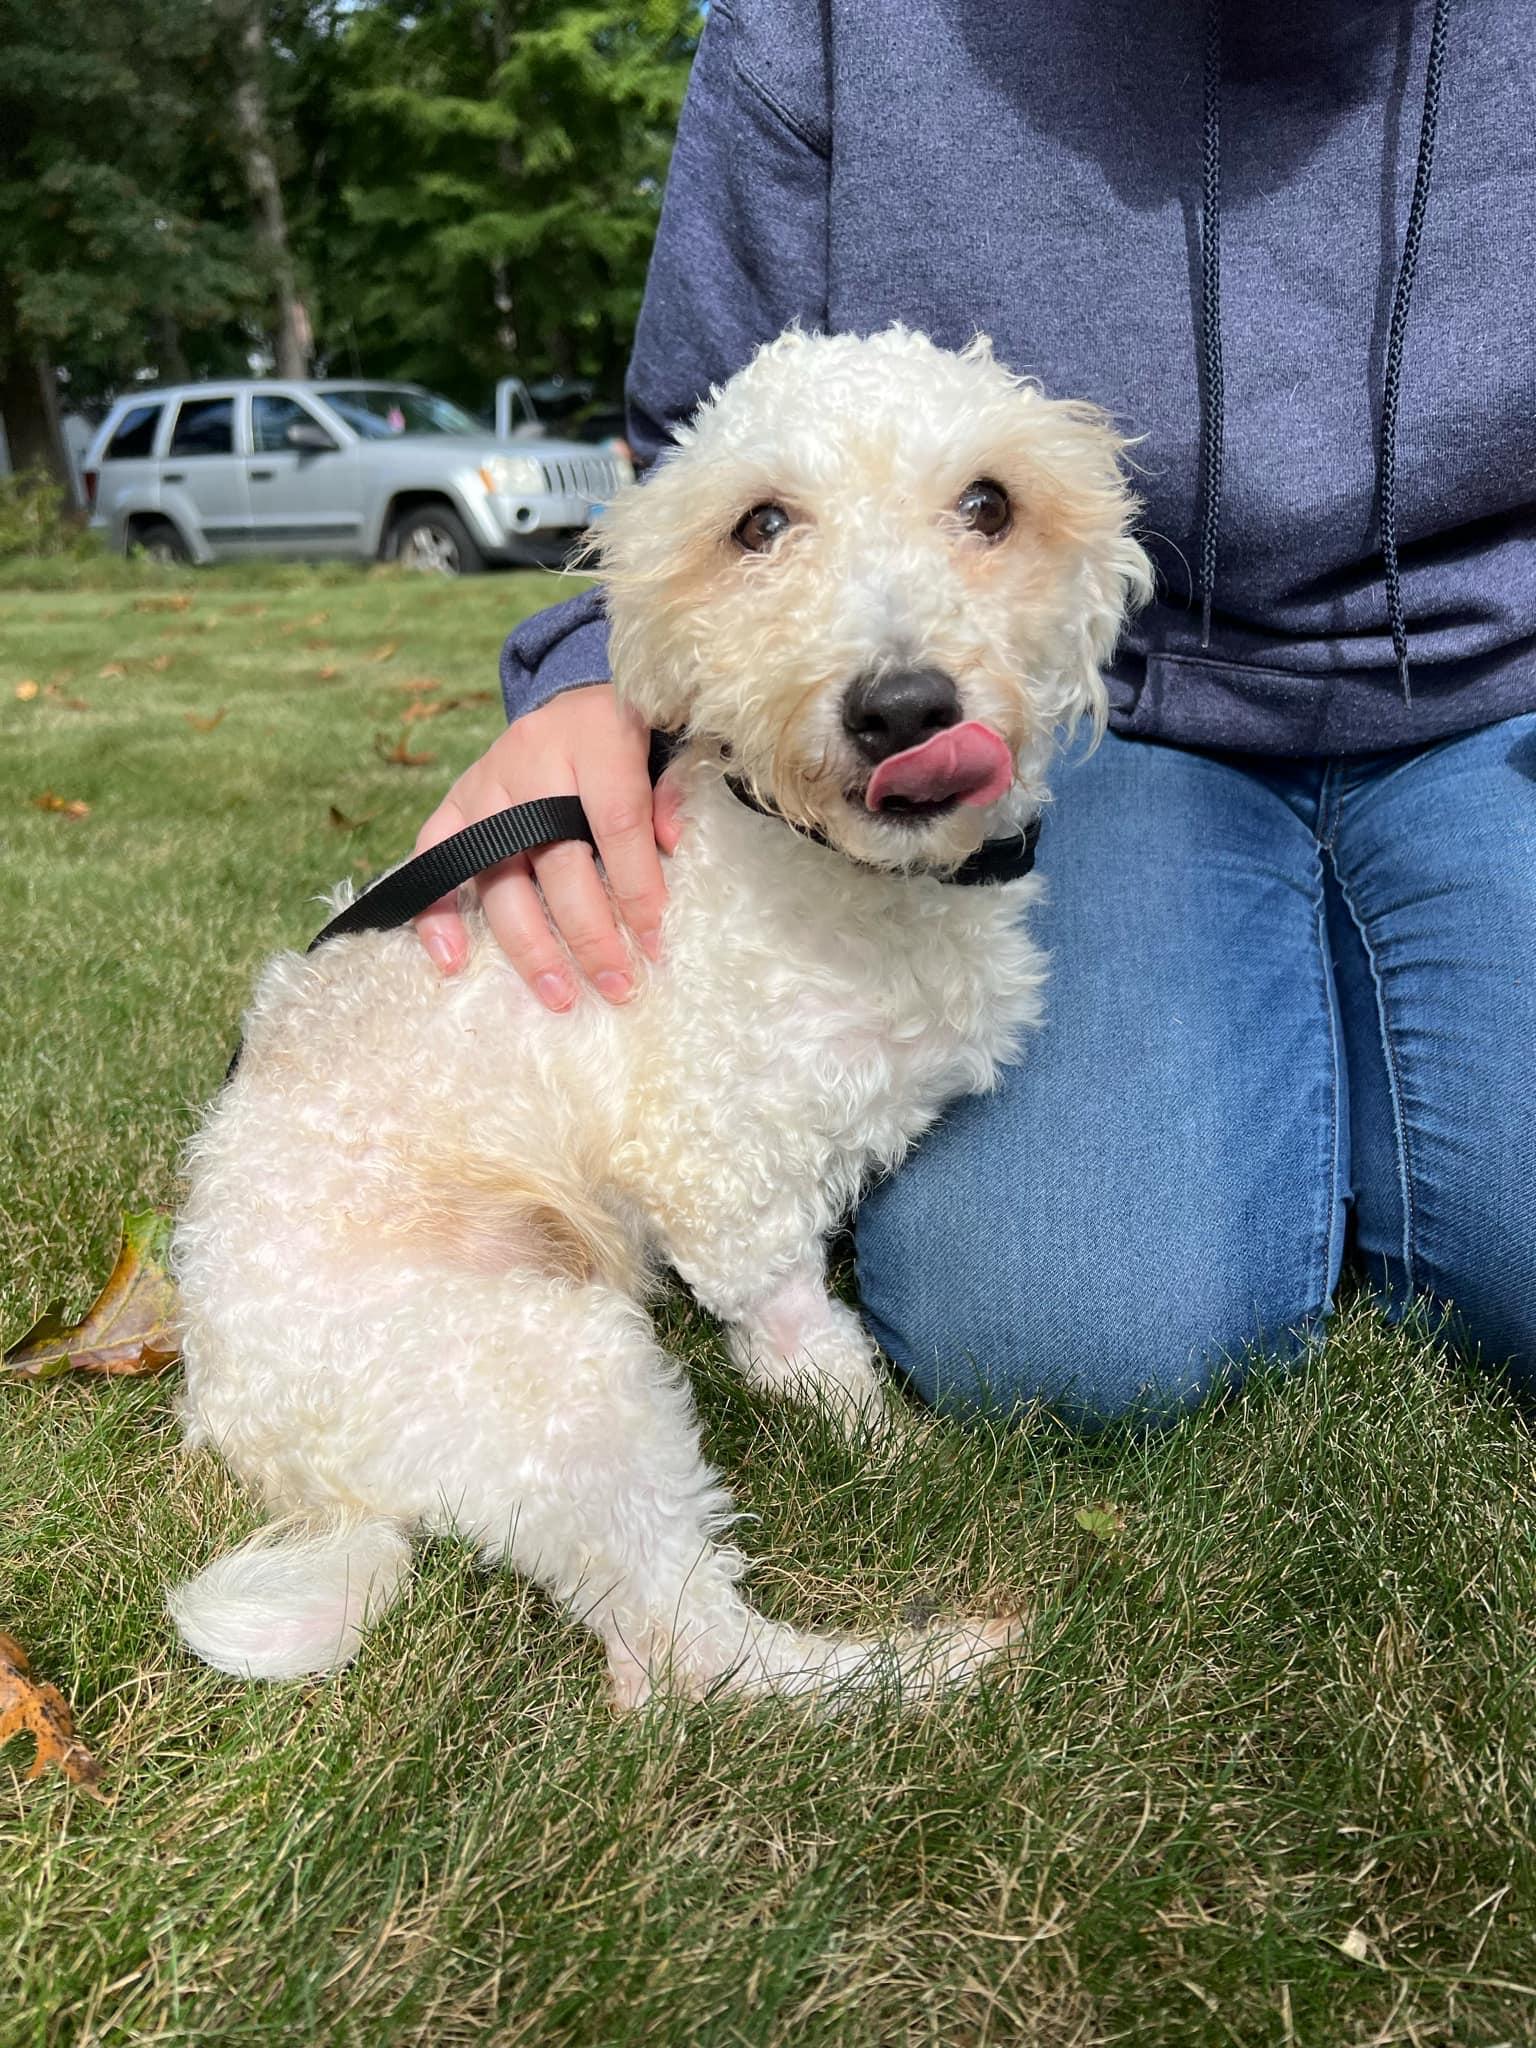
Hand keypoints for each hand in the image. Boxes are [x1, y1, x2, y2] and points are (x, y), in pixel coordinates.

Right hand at [413, 684, 684, 1008]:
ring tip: (558, 994)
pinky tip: (452, 960)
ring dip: (529, 943)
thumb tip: (672, 847)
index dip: (637, 889)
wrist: (574, 691)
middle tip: (617, 986)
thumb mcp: (665, 745)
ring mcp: (487, 782)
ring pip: (498, 872)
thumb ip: (670, 795)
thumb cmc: (626, 733)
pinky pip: (433, 856)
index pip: (617, 824)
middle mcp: (534, 762)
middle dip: (590, 934)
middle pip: (557, 859)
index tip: (655, 944)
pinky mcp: (456, 799)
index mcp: (596, 739)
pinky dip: (437, 910)